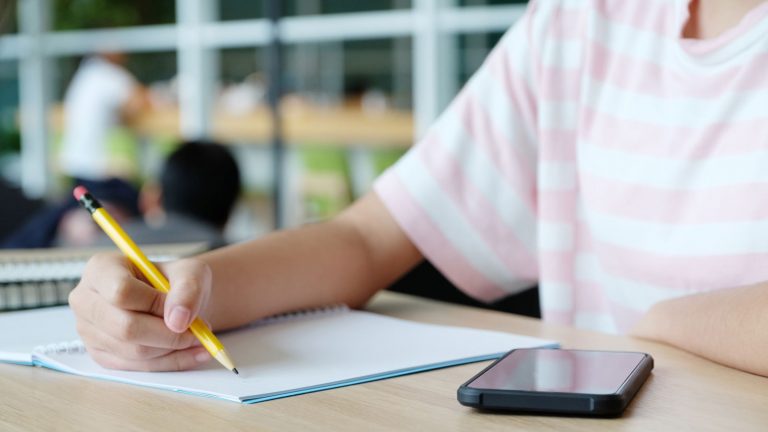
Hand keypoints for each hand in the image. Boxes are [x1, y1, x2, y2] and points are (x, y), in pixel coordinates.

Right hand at [69, 253, 213, 370]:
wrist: (174, 300)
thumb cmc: (176, 281)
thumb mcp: (190, 273)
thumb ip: (188, 290)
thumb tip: (178, 321)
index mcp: (101, 269)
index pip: (121, 292)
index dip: (155, 304)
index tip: (182, 309)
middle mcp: (85, 300)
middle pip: (124, 327)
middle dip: (168, 334)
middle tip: (198, 332)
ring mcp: (89, 331)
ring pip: (133, 351)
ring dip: (173, 350)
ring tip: (199, 338)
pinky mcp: (102, 355)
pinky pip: (137, 368)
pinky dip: (170, 362)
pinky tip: (193, 352)